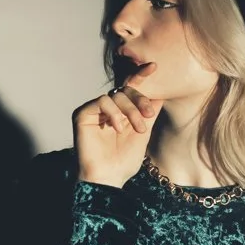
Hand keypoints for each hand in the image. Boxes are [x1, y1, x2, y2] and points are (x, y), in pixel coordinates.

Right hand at [72, 62, 162, 187]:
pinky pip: (102, 101)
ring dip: (130, 110)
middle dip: (140, 100)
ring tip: (136, 128)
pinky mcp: (82, 114)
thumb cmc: (124, 161)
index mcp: (120, 111)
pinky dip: (113, 112)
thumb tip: (162, 91)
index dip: (141, 76)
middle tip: (148, 116)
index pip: (130, 89)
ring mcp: (94, 111)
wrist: (108, 178)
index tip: (154, 66)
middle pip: (125, 89)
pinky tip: (117, 127)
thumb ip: (150, 112)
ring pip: (116, 94)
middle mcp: (106, 108)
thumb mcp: (143, 133)